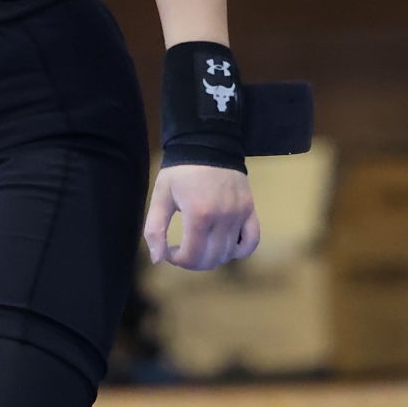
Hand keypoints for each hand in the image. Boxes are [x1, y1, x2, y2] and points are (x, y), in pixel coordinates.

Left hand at [142, 163, 259, 270]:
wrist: (208, 144)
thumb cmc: (180, 171)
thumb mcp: (160, 197)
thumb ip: (155, 229)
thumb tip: (157, 259)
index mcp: (198, 214)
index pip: (192, 256)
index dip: (178, 261)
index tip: (170, 252)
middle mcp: (223, 218)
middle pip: (211, 258)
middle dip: (193, 262)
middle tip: (183, 252)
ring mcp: (240, 215)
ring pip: (229, 253)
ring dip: (212, 258)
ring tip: (200, 247)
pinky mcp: (250, 210)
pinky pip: (252, 241)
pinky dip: (240, 251)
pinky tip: (225, 246)